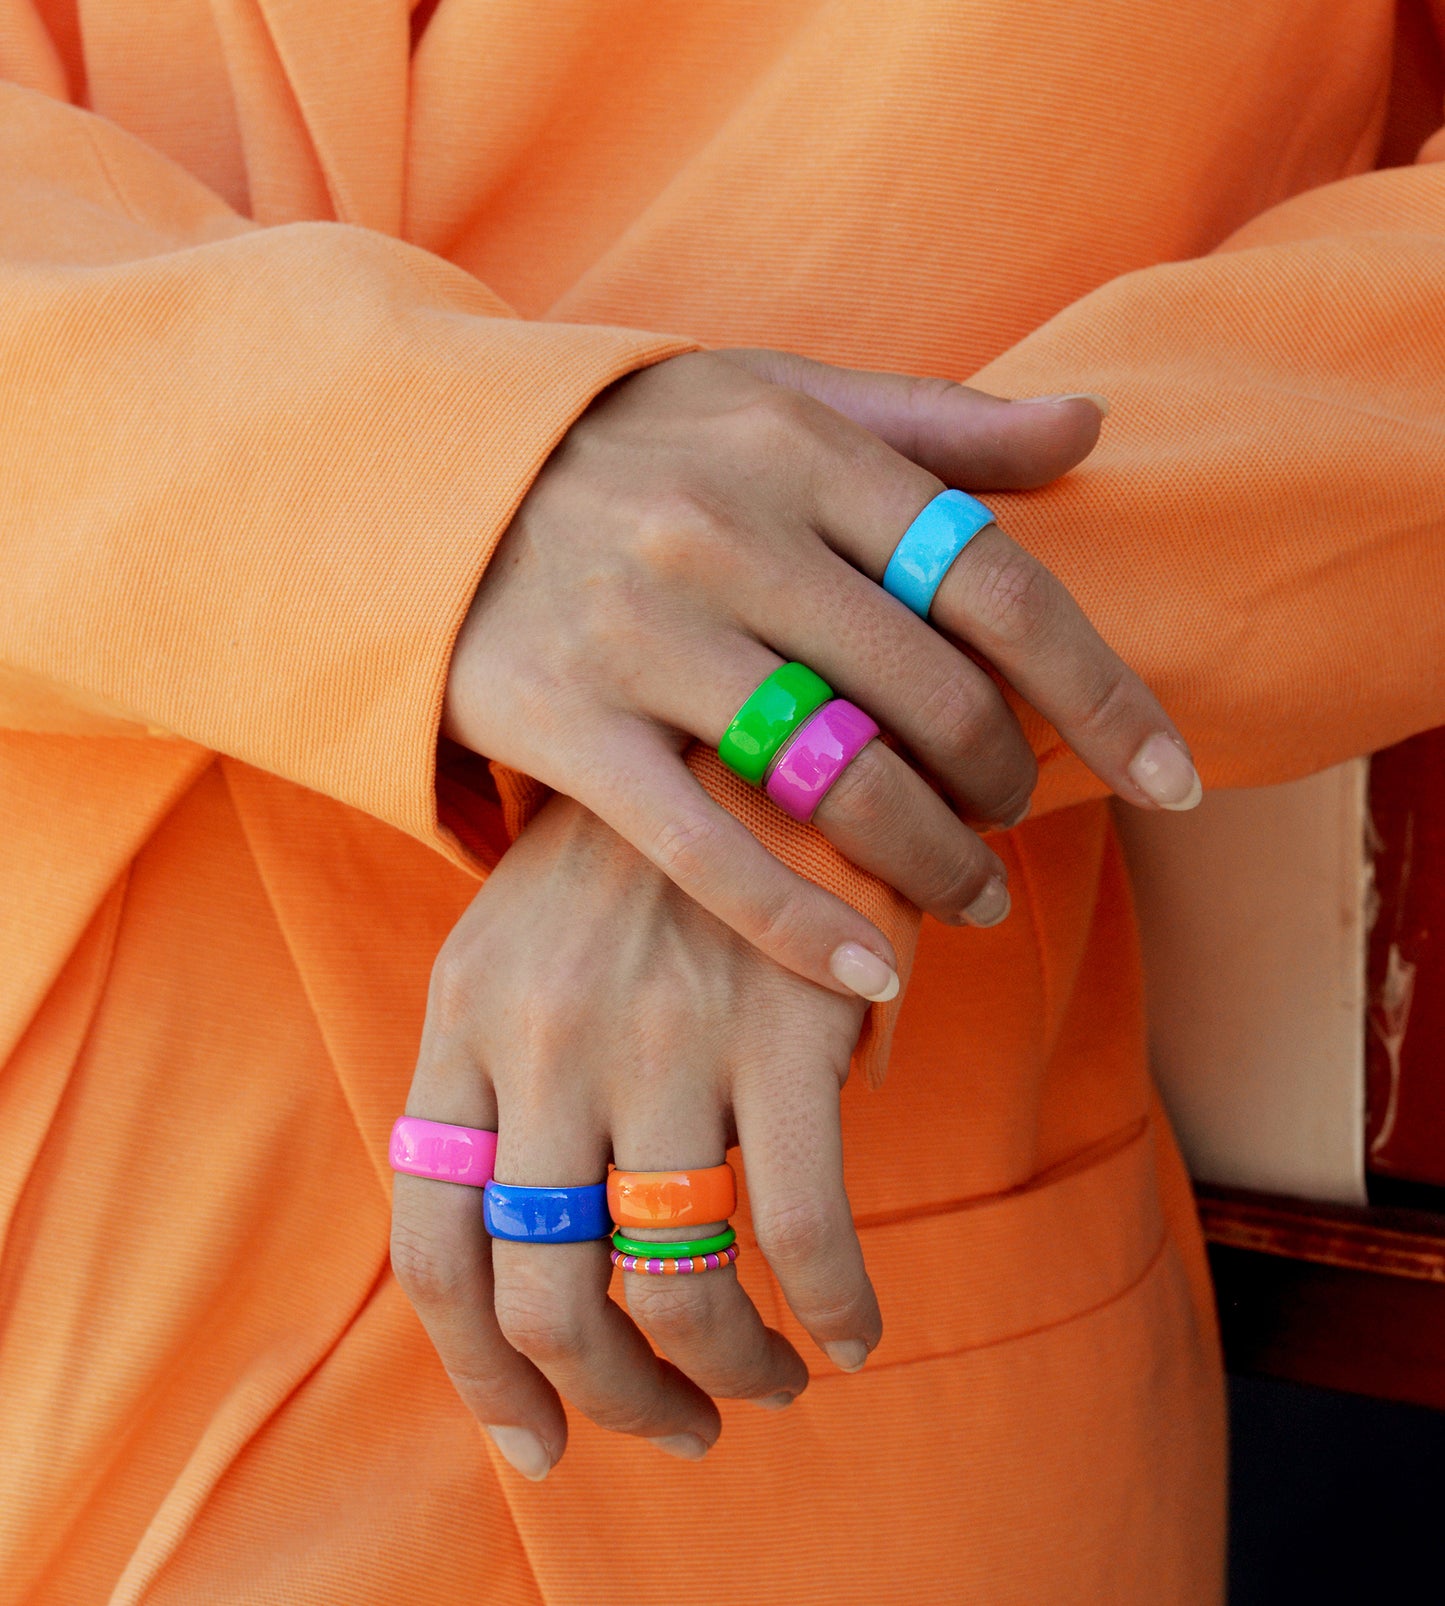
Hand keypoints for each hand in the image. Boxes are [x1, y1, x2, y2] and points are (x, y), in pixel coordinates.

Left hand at [390, 795, 873, 1479]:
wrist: (755, 716)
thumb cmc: (642, 847)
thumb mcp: (522, 934)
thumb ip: (503, 1076)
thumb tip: (542, 1242)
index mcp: (466, 1015)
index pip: (433, 1242)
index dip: (478, 1370)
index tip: (535, 1433)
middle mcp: (544, 1038)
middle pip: (541, 1294)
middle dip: (606, 1397)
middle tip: (671, 1423)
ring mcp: (658, 1035)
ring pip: (669, 1283)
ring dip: (723, 1373)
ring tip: (763, 1383)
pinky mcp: (780, 1025)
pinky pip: (801, 1228)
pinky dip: (828, 1310)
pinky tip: (850, 1330)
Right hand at [444, 347, 1196, 999]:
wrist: (419, 476)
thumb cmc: (629, 444)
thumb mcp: (771, 395)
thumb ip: (933, 423)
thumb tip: (1089, 424)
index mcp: (798, 447)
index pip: (994, 579)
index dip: (1101, 690)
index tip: (1176, 777)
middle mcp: (724, 528)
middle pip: (927, 694)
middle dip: (1000, 784)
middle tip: (1015, 826)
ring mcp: (639, 627)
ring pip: (832, 778)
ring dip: (927, 861)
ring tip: (964, 898)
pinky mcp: (562, 721)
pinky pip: (704, 847)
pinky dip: (798, 923)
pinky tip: (871, 976)